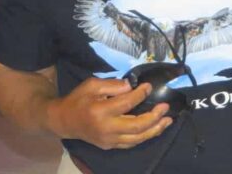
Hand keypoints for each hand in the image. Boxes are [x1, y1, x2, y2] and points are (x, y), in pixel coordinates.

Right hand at [46, 78, 171, 150]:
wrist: (64, 121)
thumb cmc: (78, 99)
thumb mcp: (91, 85)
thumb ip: (112, 85)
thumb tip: (131, 86)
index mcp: (101, 111)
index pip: (126, 103)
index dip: (140, 94)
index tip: (149, 86)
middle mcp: (106, 129)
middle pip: (136, 126)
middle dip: (154, 117)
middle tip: (166, 107)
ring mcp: (109, 140)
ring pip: (136, 139)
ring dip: (154, 130)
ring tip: (167, 120)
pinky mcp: (110, 146)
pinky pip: (130, 144)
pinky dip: (144, 136)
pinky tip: (154, 129)